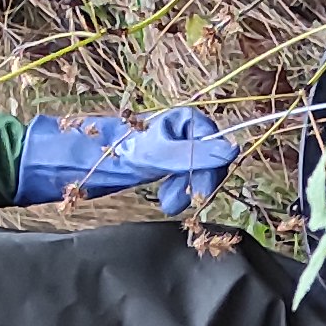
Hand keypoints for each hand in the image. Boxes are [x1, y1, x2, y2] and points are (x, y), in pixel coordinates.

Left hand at [19, 106, 240, 212]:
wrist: (91, 158)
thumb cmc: (121, 152)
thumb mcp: (160, 155)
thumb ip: (195, 154)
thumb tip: (233, 149)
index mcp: (187, 120)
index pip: (216, 145)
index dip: (210, 169)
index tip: (197, 190)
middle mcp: (185, 130)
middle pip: (208, 160)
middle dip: (195, 183)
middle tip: (178, 203)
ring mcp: (178, 145)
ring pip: (197, 171)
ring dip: (186, 190)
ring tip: (168, 205)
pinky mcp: (169, 160)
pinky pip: (185, 176)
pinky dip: (178, 189)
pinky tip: (166, 199)